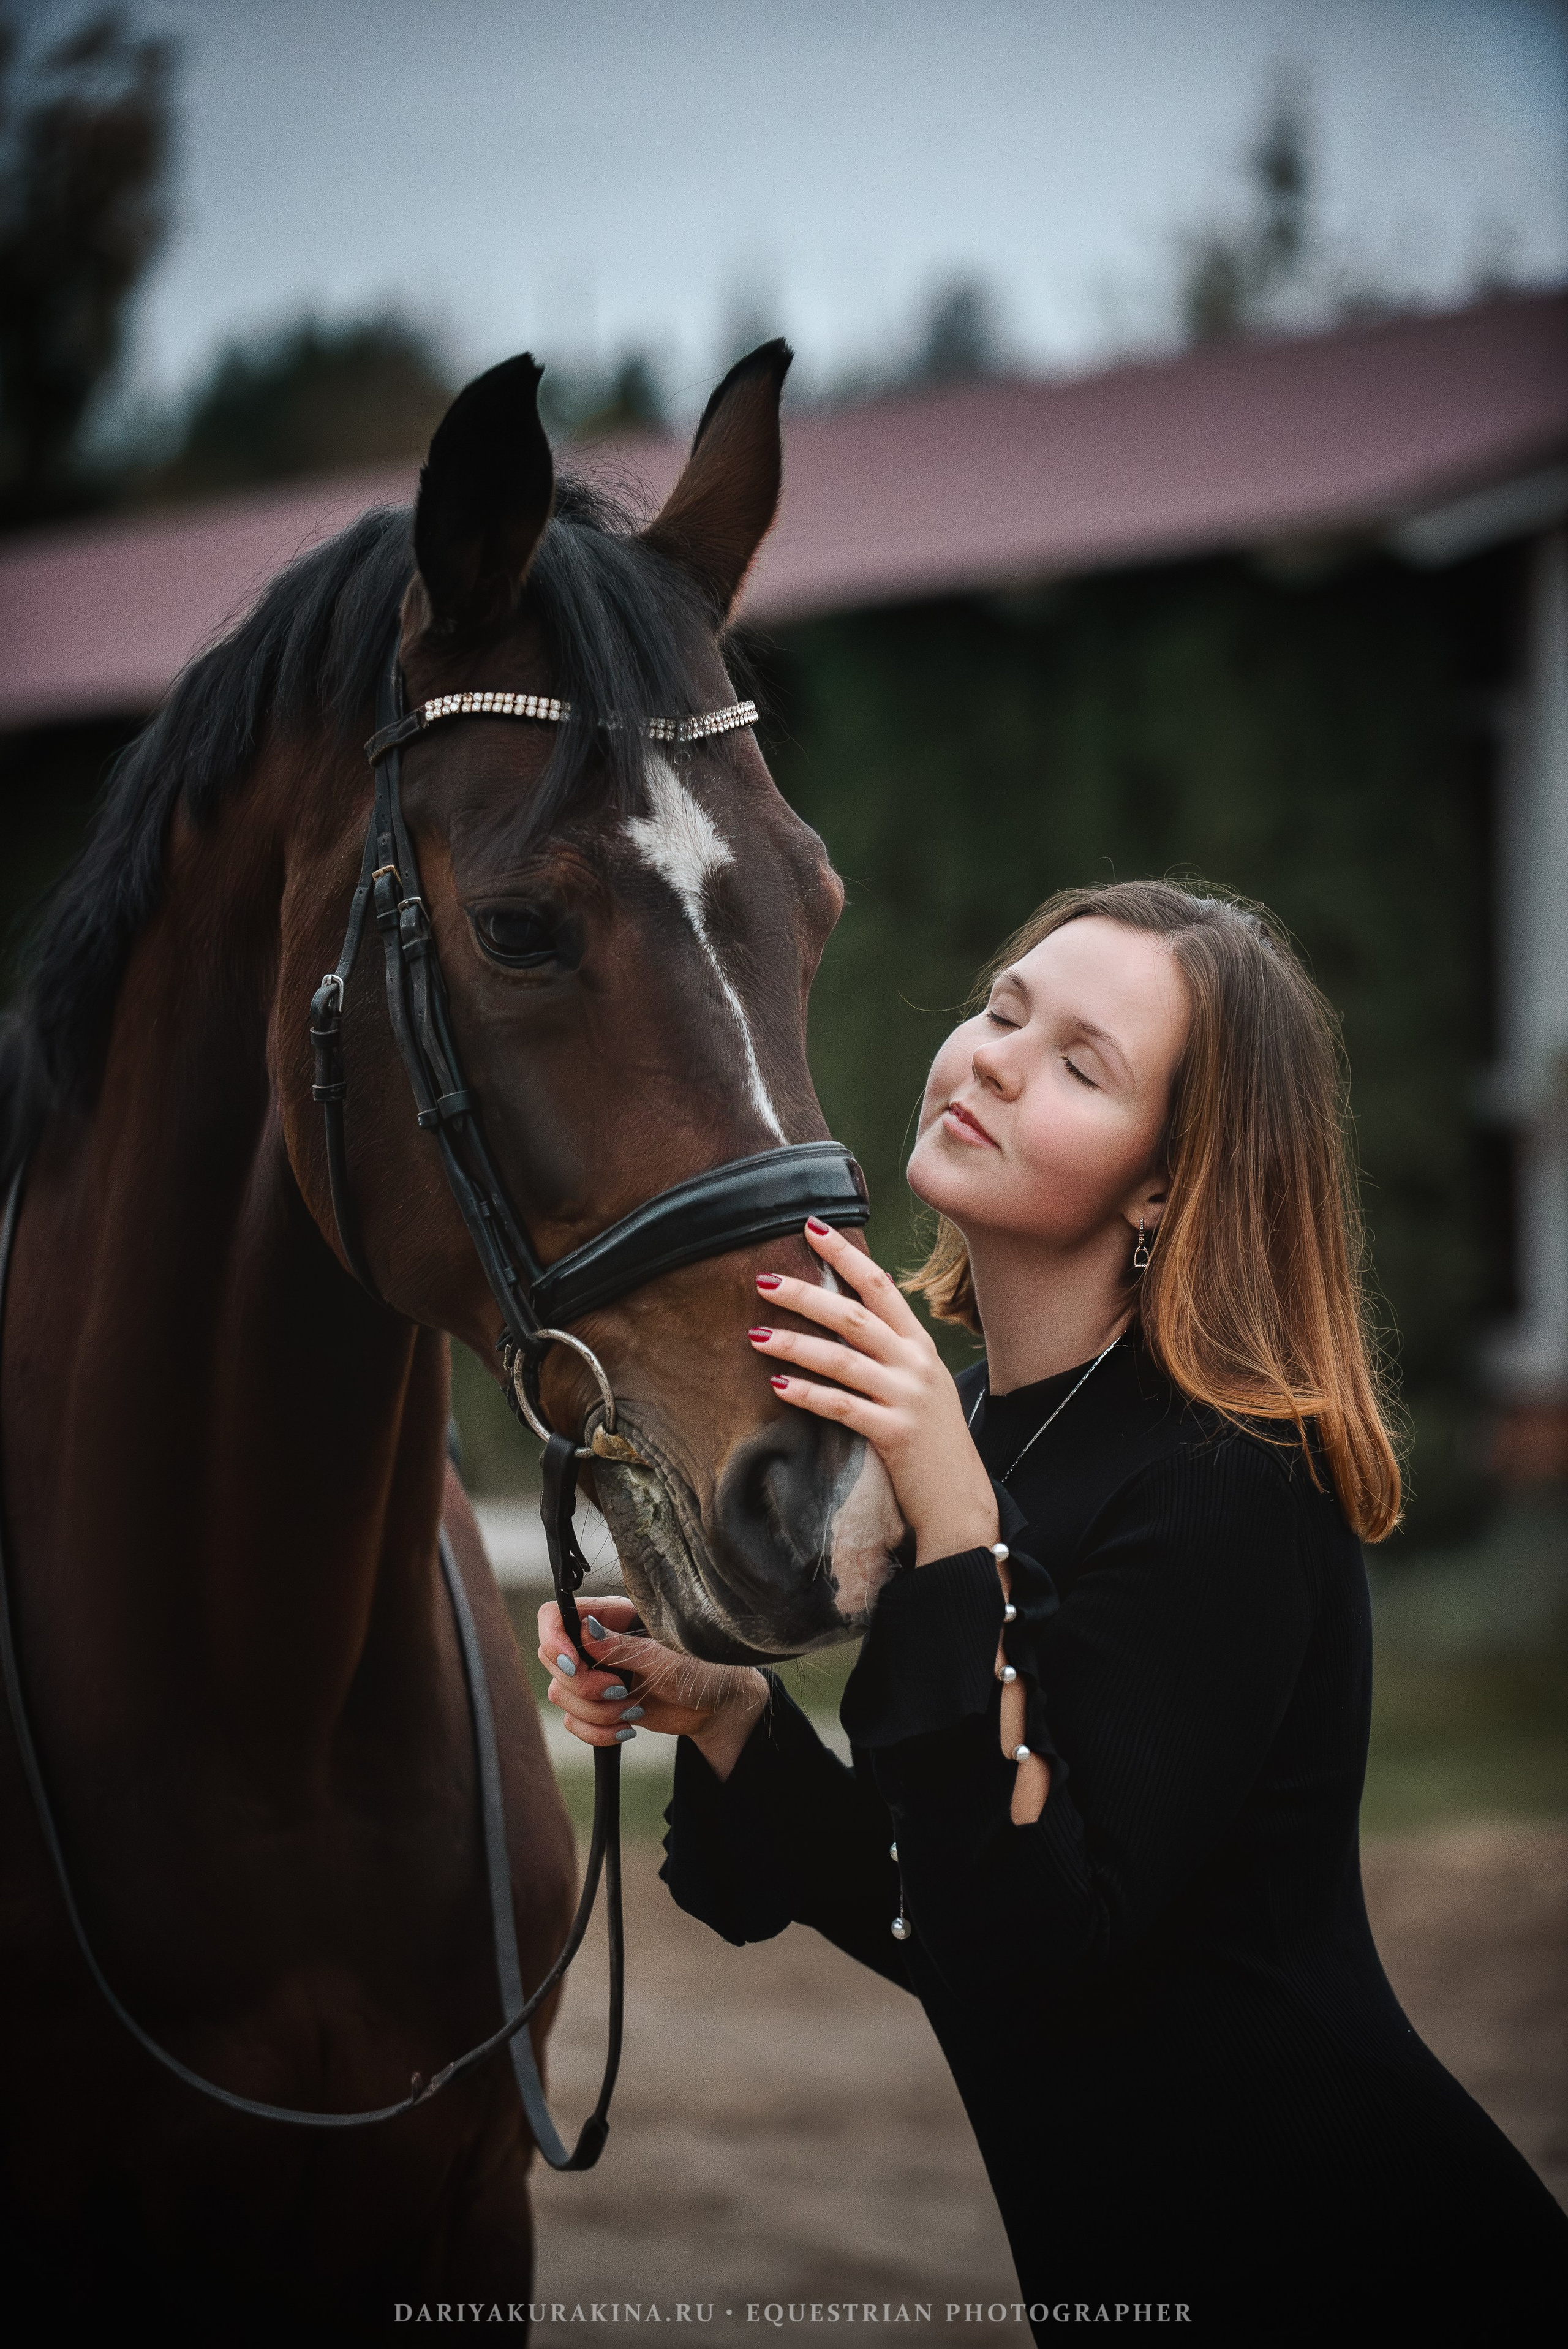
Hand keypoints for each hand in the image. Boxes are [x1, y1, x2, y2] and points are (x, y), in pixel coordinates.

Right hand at [536, 1596, 767, 1781]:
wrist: (718, 1707)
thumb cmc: (704, 1668)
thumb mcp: (669, 1657)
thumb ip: (625, 1646)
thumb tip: (585, 1631)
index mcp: (612, 1616)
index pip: (556, 1615)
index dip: (553, 1638)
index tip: (573, 1663)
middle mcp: (597, 1642)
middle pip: (552, 1659)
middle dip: (582, 1684)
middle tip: (620, 1691)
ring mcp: (597, 1674)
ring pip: (561, 1694)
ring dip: (595, 1712)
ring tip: (633, 1711)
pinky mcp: (600, 1704)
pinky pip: (574, 1722)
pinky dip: (597, 1732)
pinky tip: (627, 1728)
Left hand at [748, 1219, 998, 1566]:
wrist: (961, 1501)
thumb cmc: (932, 1442)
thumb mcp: (921, 1385)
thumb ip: (893, 1351)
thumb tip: (850, 1316)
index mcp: (920, 1346)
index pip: (880, 1286)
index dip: (845, 1255)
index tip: (811, 1226)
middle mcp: (917, 1364)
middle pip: (854, 1316)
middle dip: (806, 1294)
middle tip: (763, 1280)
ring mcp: (907, 1398)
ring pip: (842, 1359)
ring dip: (795, 1344)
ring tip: (756, 1335)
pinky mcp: (896, 1434)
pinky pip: (842, 1407)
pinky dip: (808, 1394)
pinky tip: (778, 1385)